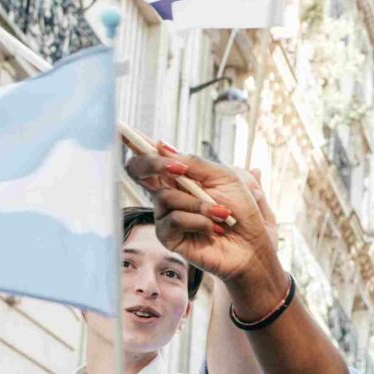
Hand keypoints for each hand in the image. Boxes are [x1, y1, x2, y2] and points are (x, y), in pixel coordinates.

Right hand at [125, 146, 283, 298]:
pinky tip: (215, 229)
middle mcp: (169, 192)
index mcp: (181, 175)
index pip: (150, 155)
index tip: (120, 127)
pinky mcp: (169, 236)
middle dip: (154, 164)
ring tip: (222, 214)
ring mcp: (166, 215)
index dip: (132, 140)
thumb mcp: (225, 177)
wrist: (253, 246)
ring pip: (165, 197)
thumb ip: (195, 162)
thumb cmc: (244, 212)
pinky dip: (199, 221)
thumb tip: (162, 146)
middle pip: (137, 170)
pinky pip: (174, 220)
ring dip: (199, 204)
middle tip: (180, 169)